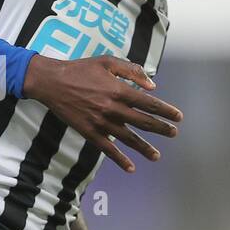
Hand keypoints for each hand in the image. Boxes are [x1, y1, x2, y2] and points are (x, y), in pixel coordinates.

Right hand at [23, 53, 181, 174]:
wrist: (52, 82)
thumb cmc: (80, 69)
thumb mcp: (107, 62)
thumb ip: (132, 71)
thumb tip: (152, 86)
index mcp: (119, 90)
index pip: (149, 103)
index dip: (165, 111)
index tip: (178, 117)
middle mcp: (113, 108)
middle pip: (143, 122)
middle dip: (161, 129)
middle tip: (174, 133)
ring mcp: (101, 122)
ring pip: (128, 138)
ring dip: (144, 148)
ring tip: (157, 156)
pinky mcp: (89, 132)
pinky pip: (107, 149)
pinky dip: (120, 159)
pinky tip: (130, 167)